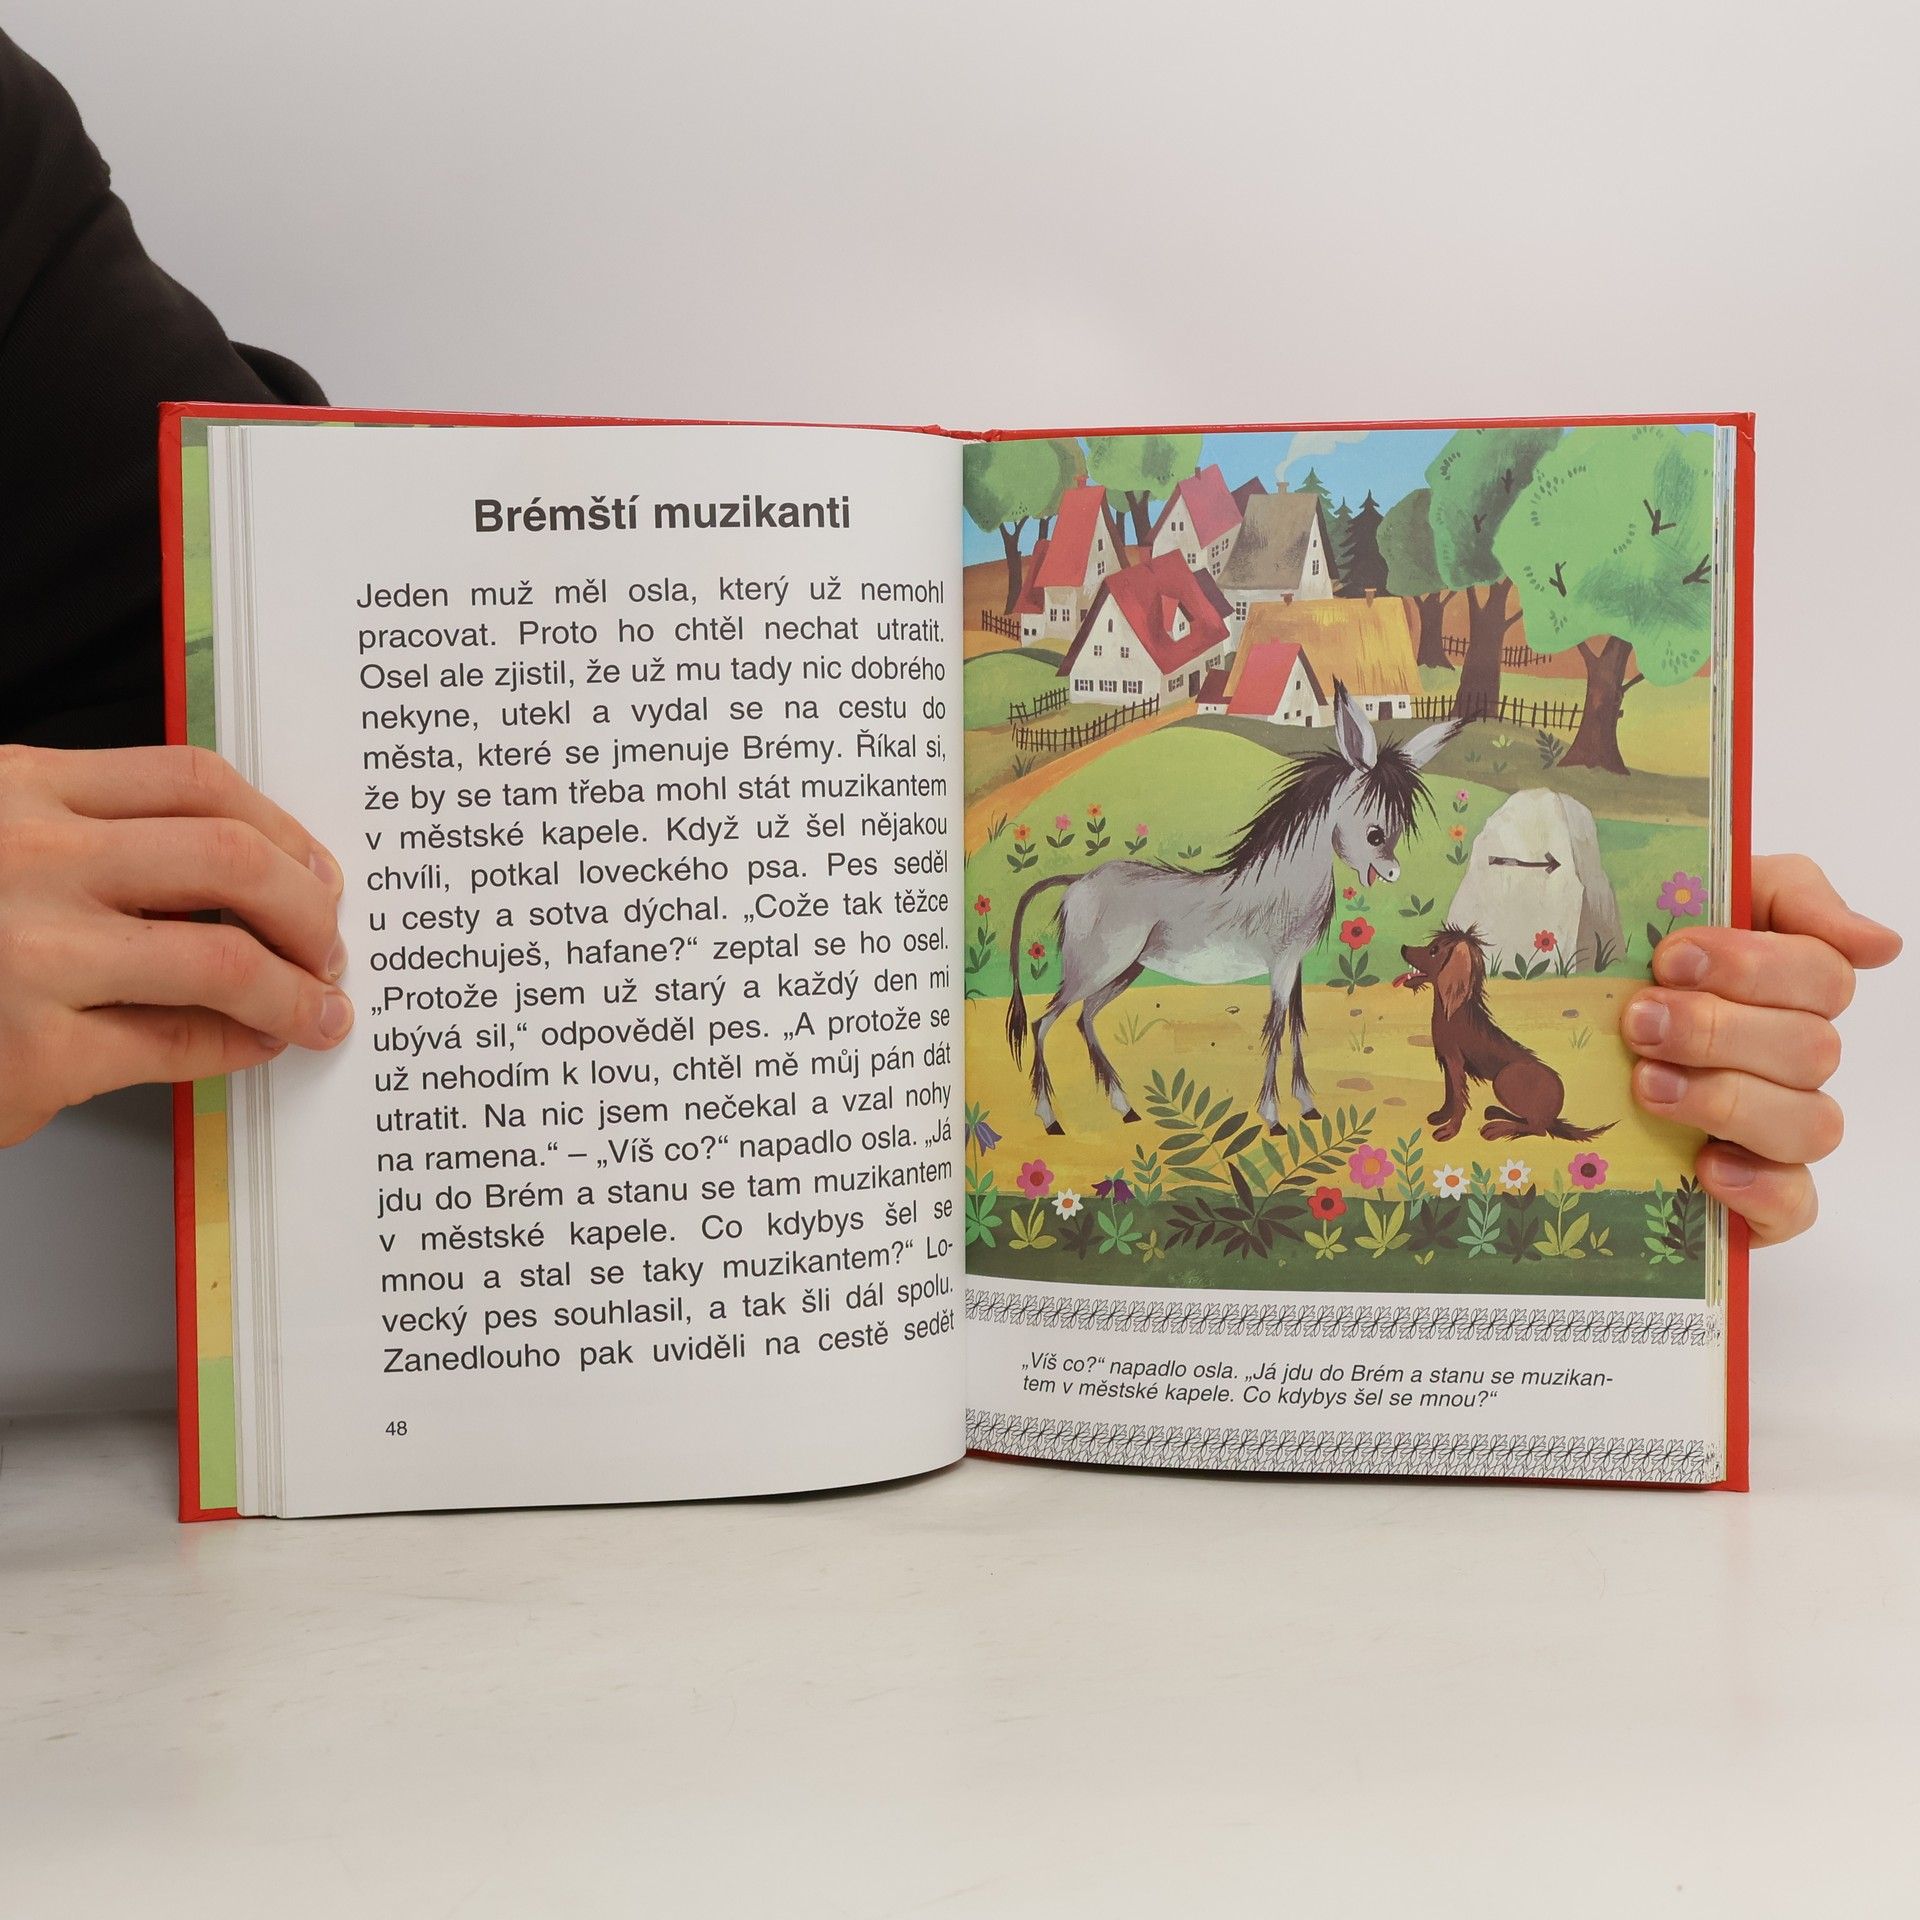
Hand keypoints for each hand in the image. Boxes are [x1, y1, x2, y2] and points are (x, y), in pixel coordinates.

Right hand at [0, 744, 350, 1147]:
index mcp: (20, 791)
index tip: (315, 867)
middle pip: (231, 861)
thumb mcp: (2, 844)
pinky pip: (179, 1043)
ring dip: (297, 991)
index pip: (194, 782)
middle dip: (309, 909)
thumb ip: (94, 840)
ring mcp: (29, 957)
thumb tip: (249, 871)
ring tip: (319, 1008)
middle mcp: (27, 861)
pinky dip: (240, 1045)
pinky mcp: (33, 1054)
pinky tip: (258, 1043)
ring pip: (224, 960)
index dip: (281, 828)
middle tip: (331, 944)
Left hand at [1623, 853, 1900, 1245]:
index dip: (1752, 967)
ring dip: (1727, 1100)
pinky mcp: (1757, 1194)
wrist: (1558, 1045)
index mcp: (1788, 989)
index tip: (1672, 958)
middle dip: (1718, 1031)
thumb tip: (1880, 945)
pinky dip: (1760, 1188)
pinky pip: (1794, 1205)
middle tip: (1640, 1022)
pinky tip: (1706, 1164)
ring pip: (1810, 1124)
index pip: (1822, 977)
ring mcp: (1777, 1129)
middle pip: (1811, 1050)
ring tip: (1647, 1083)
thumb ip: (1790, 895)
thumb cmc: (1633, 967)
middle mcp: (1792, 1059)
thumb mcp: (1696, 897)